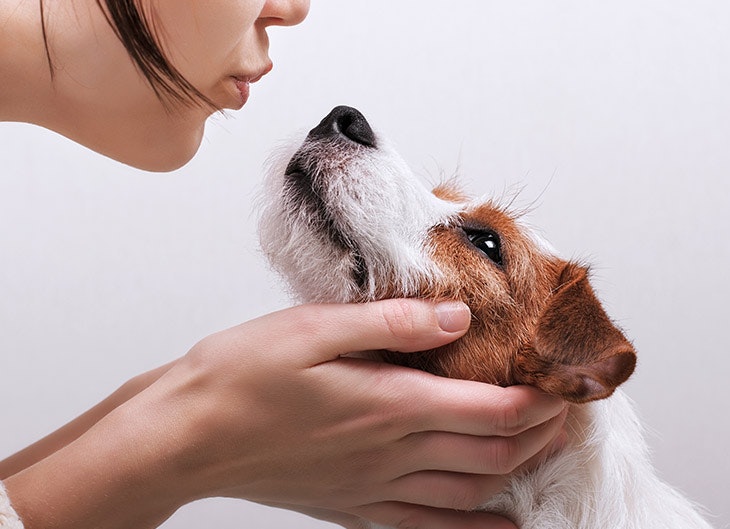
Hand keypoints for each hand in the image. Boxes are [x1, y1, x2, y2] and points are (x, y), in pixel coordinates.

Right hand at [4, 300, 565, 528]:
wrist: (189, 436)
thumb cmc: (243, 376)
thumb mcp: (314, 328)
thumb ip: (392, 323)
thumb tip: (457, 317)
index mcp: (389, 404)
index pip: (493, 409)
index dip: (541, 398)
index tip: (566, 380)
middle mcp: (393, 452)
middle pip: (495, 452)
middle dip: (545, 432)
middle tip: (570, 407)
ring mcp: (376, 486)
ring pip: (473, 490)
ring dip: (520, 471)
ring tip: (547, 448)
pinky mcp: (355, 504)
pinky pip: (430, 528)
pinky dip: (473, 527)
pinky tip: (498, 525)